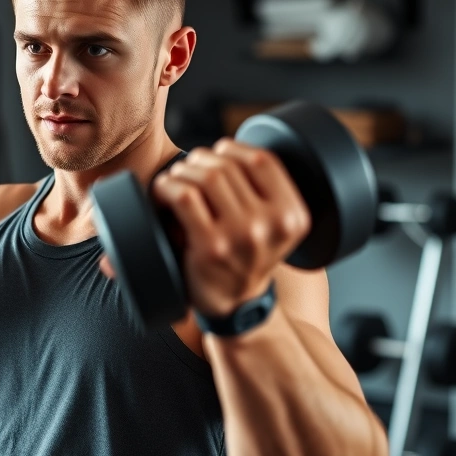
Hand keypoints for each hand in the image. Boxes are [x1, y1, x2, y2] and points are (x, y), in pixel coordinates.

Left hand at [150, 139, 309, 317]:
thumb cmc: (246, 256)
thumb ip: (263, 188)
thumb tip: (225, 148)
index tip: (216, 157)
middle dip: (200, 160)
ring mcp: (242, 236)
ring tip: (175, 183)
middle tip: (188, 173)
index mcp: (294, 215)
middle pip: (228, 166)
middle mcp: (273, 225)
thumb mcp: (274, 226)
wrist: (235, 307)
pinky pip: (184, 196)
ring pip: (206, 176)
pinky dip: (167, 186)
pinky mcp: (210, 247)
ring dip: (182, 171)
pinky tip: (162, 192)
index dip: (233, 150)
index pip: (263, 160)